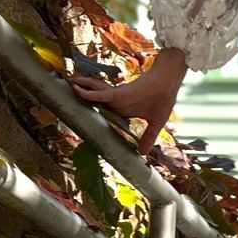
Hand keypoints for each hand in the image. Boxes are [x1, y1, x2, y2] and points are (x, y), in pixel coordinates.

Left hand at [70, 46, 187, 151]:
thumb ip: (148, 137)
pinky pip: (100, 94)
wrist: (169, 83)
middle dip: (83, 99)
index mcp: (124, 110)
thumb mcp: (156, 123)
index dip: (95, 117)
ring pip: (94, 94)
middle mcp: (117, 103)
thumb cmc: (163, 99)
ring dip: (81, 90)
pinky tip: (78, 90)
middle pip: (95, 102)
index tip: (85, 124)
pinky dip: (89, 94)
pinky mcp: (118, 93)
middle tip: (69, 98)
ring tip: (68, 84)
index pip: (105, 114)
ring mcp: (116, 98)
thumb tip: (143, 154)